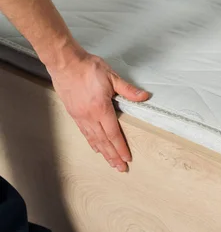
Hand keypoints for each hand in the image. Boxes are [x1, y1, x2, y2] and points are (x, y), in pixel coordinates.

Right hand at [47, 48, 149, 171]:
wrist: (66, 63)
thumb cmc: (88, 68)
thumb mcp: (112, 77)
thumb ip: (128, 90)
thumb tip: (144, 96)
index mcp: (101, 108)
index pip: (113, 133)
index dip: (121, 147)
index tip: (126, 158)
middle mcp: (89, 116)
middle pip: (104, 141)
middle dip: (113, 156)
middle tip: (121, 168)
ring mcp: (80, 116)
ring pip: (93, 139)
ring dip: (103, 152)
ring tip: (110, 163)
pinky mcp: (74, 113)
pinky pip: (84, 132)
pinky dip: (92, 142)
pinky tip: (96, 148)